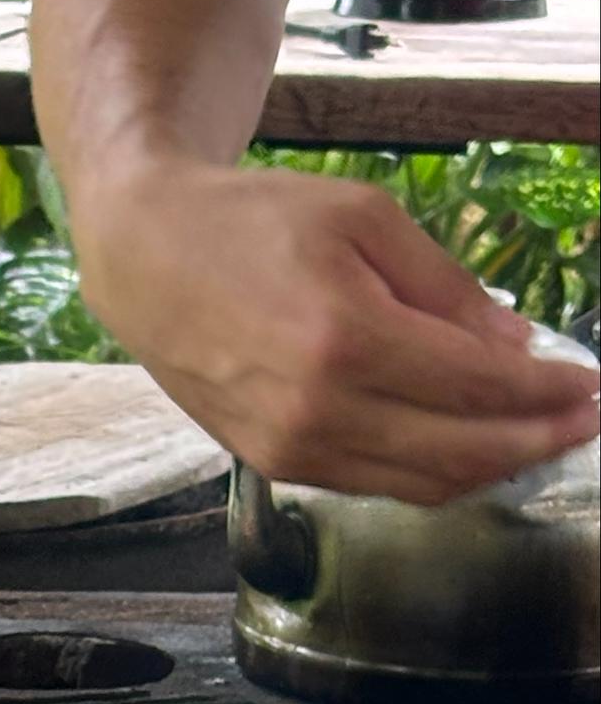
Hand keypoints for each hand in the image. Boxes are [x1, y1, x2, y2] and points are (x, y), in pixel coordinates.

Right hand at [73, 160, 600, 502]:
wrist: (147, 259)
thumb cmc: (250, 223)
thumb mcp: (363, 219)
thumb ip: (445, 286)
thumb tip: (514, 344)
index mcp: (346, 338)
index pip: (477, 386)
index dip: (546, 394)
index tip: (589, 387)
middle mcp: (319, 410)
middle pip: (458, 452)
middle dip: (535, 442)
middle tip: (583, 423)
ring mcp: (293, 449)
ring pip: (420, 483)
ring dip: (490, 468)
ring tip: (539, 442)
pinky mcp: (274, 464)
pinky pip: (375, 484)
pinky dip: (433, 474)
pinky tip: (467, 450)